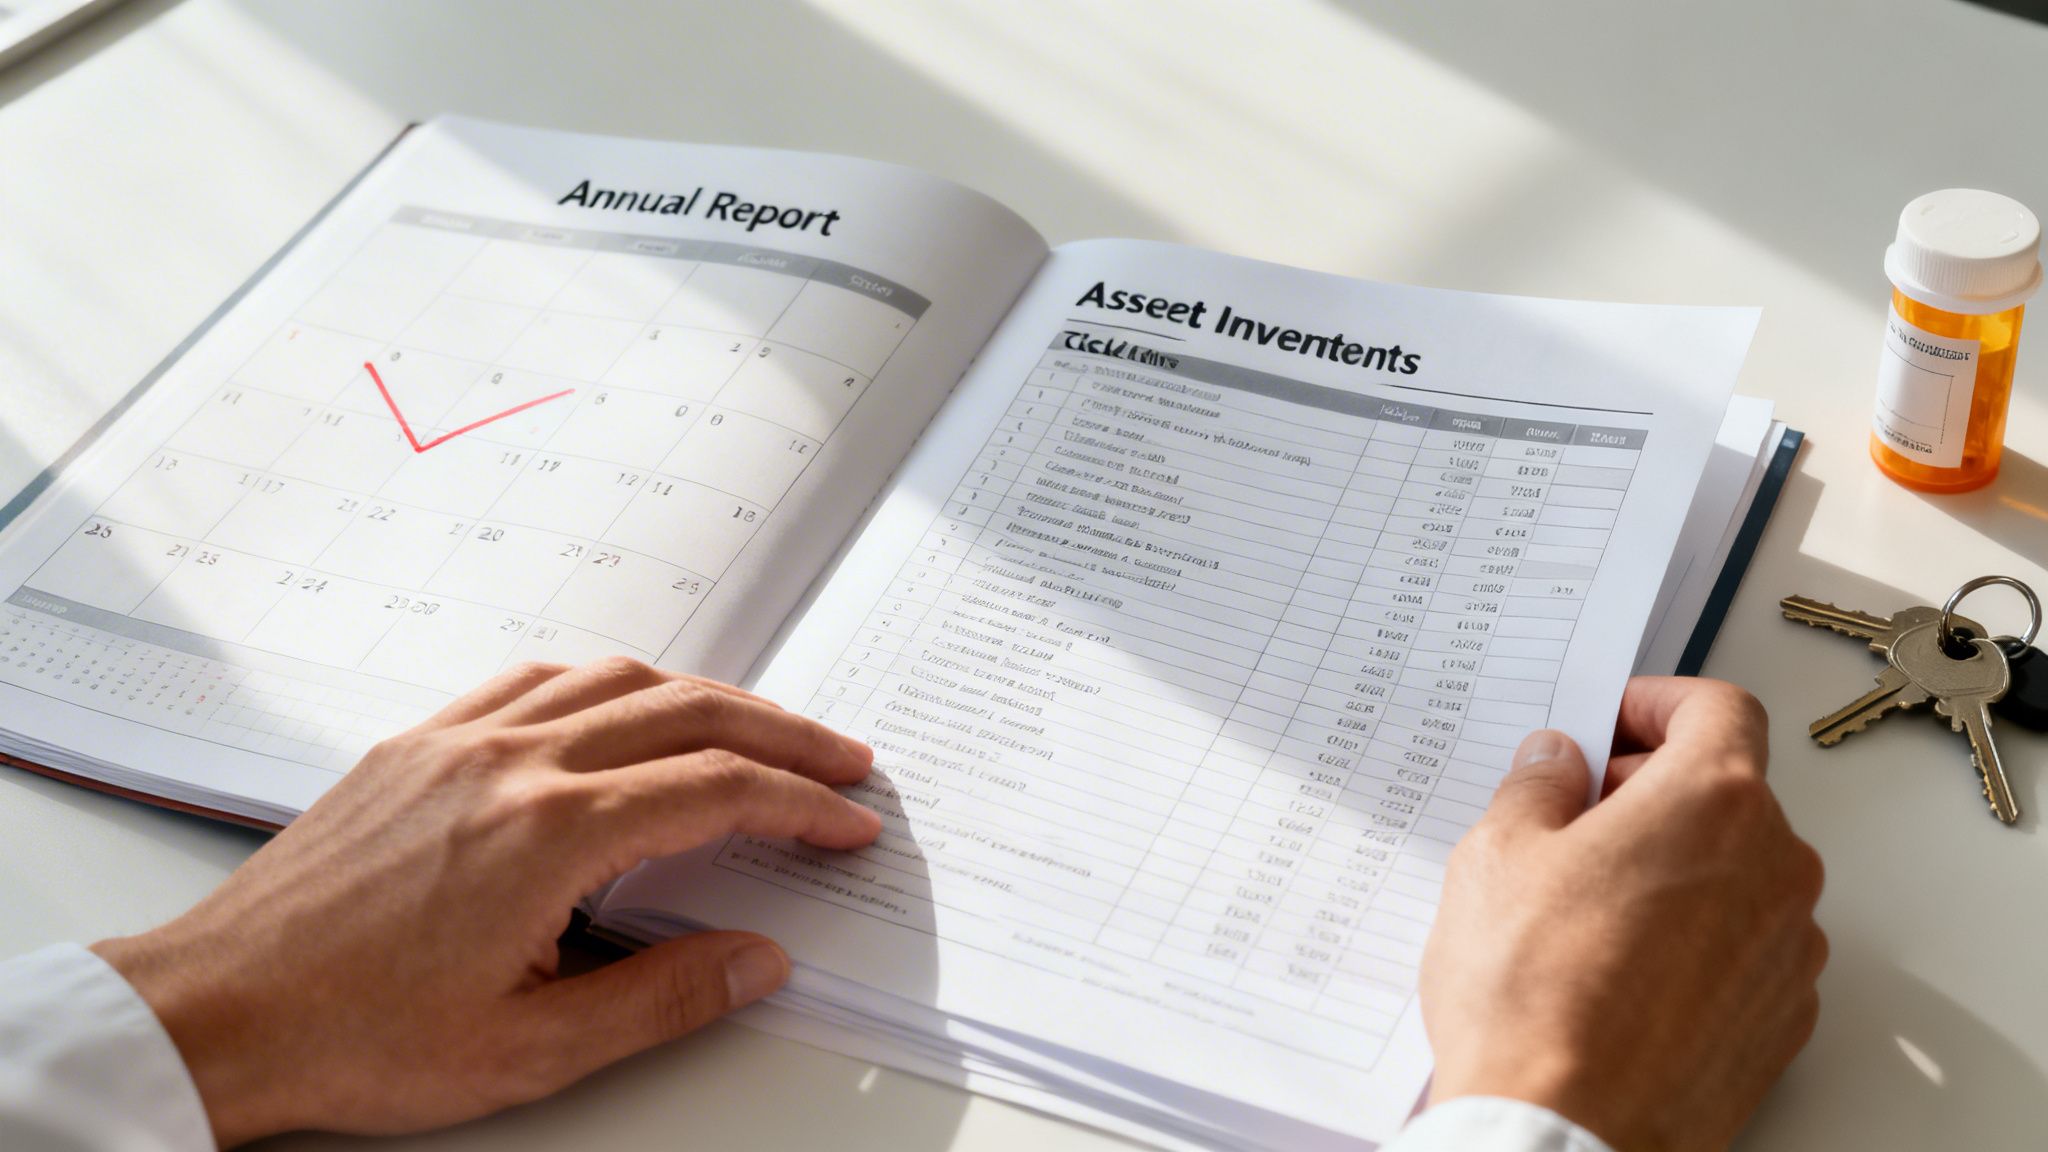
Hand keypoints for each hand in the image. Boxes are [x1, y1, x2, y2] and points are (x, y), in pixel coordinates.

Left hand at [90, 658, 880, 1146]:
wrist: (217, 1010)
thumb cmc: (356, 1037)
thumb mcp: (529, 1051)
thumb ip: (661, 997)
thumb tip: (758, 960)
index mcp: (551, 834)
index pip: (717, 790)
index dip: (800, 803)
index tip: (848, 822)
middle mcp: (511, 764)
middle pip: (686, 711)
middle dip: (781, 732)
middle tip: (841, 760)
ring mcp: (458, 743)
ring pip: (613, 680)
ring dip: (703, 696)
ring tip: (756, 729)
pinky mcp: (414, 746)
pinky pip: (531, 681)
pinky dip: (605, 685)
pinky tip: (621, 709)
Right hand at [1418, 677, 1825, 1151]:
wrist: (1567, 1130)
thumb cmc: (1534, 997)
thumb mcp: (1495, 856)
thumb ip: (1537, 788)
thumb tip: (1557, 765)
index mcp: (1712, 801)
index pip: (1717, 708)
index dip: (1658, 703)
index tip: (1615, 720)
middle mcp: (1774, 867)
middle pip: (1727, 791)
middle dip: (1651, 790)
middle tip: (1573, 816)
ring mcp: (1789, 950)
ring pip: (1737, 873)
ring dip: (1675, 867)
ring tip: (1585, 905)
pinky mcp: (1782, 1020)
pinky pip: (1743, 948)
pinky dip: (1694, 939)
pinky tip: (1619, 968)